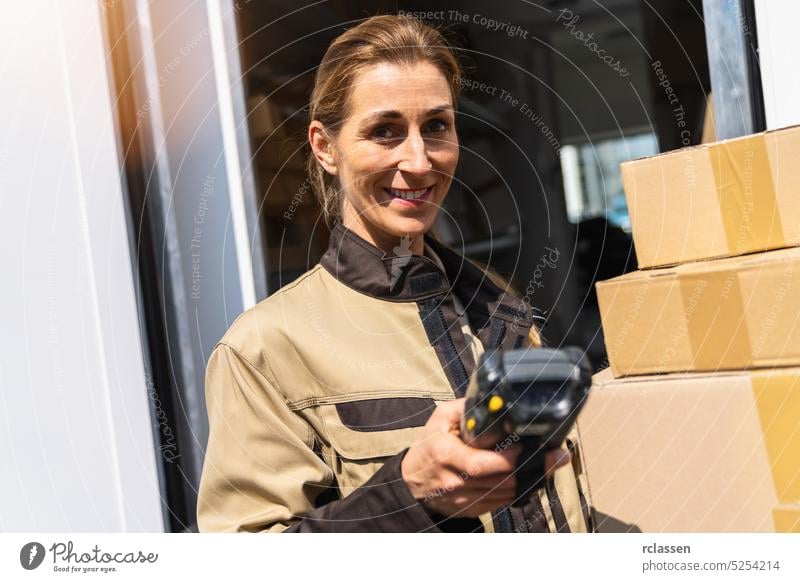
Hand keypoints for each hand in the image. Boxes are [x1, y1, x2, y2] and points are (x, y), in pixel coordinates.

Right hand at [400, 398, 570, 517]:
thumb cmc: (428, 446)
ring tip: (550, 464)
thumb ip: (465, 408)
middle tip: (558, 456)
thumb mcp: (439, 419)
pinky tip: (531, 477)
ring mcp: (464, 499)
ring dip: (531, 480)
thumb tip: (493, 399)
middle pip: (502, 480)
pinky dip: (519, 490)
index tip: (536, 447)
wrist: (412, 483)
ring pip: (506, 494)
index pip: (482, 463)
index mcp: (446, 455)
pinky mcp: (471, 509)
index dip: (511, 459)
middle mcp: (455, 481)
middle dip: (533, 469)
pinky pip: (502, 502)